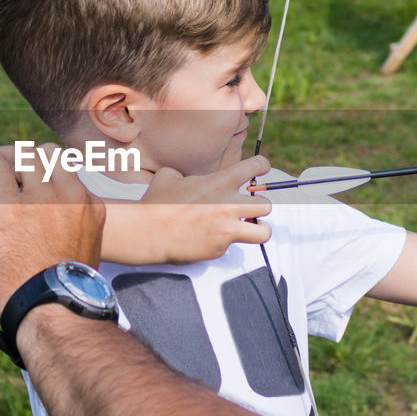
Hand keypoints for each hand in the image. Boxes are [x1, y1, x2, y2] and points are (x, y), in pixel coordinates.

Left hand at [0, 144, 105, 317]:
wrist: (51, 310)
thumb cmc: (59, 296)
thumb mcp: (82, 258)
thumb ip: (73, 237)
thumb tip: (58, 242)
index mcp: (90, 207)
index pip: (66, 171)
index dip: (42, 177)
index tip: (24, 190)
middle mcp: (69, 194)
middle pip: (46, 154)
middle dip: (22, 161)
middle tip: (3, 180)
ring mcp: (41, 196)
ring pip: (19, 154)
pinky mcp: (9, 204)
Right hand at [137, 155, 272, 263]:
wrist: (149, 232)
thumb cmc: (157, 203)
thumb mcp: (170, 176)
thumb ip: (188, 176)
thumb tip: (189, 181)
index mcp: (220, 183)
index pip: (255, 167)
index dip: (262, 166)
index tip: (262, 168)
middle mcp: (229, 206)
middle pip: (267, 204)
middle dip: (260, 205)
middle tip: (250, 207)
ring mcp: (227, 230)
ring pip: (263, 232)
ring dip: (259, 228)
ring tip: (250, 228)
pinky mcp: (220, 249)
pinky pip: (231, 245)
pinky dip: (222, 242)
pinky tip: (206, 238)